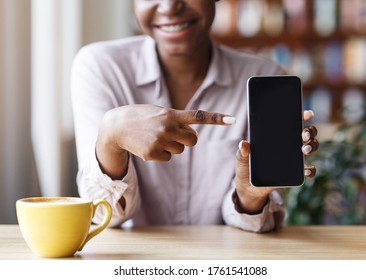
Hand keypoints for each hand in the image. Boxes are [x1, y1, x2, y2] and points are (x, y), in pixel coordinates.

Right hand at [96, 104, 234, 178]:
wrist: (116, 127)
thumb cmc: (141, 117)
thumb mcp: (159, 112)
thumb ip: (177, 120)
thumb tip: (192, 135)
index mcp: (171, 113)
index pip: (199, 116)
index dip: (217, 118)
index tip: (233, 120)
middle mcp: (168, 127)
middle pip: (193, 141)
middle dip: (187, 139)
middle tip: (173, 134)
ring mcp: (160, 141)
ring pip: (180, 150)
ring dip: (171, 146)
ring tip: (155, 137)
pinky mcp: (152, 153)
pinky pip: (168, 158)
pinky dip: (161, 154)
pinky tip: (148, 146)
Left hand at [234, 110, 318, 213]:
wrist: (248, 186)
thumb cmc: (246, 166)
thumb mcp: (242, 157)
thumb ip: (243, 151)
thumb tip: (243, 143)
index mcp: (277, 137)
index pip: (292, 122)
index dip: (301, 116)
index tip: (306, 114)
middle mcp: (289, 145)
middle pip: (306, 134)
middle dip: (309, 131)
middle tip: (303, 135)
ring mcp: (294, 159)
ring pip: (311, 148)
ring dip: (312, 146)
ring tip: (305, 149)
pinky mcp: (295, 173)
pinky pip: (308, 170)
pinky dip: (310, 170)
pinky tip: (306, 170)